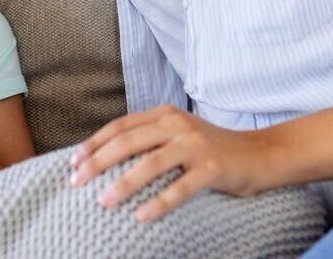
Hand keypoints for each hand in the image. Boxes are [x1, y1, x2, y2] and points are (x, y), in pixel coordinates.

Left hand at [68, 105, 262, 221]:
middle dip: (98, 162)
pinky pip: (180, 188)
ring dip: (123, 183)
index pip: (121, 126)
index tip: (72, 162)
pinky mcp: (212, 167)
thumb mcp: (178, 135)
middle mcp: (177, 125)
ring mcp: (195, 145)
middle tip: (76, 182)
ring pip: (150, 163)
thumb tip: (107, 157)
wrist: (260, 155)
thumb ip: (150, 138)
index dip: (94, 143)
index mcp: (165, 115)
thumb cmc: (212, 149)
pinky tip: (140, 217)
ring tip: (102, 201)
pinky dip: (158, 203)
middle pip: (128, 142)